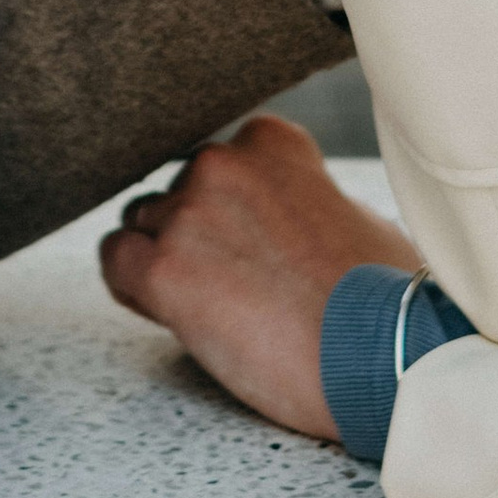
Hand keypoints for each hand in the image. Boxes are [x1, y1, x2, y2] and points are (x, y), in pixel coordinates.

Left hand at [98, 115, 419, 437]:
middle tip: (235, 287)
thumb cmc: (382, 298)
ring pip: (141, 226)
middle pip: (173, 194)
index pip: (213, 163)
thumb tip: (275, 213)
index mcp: (270, 141)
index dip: (223, 212)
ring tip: (216, 308)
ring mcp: (189, 212)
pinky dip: (134, 288)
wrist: (382, 356)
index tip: (249, 248)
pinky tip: (173, 313)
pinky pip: (115, 263)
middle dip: (192, 236)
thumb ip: (295, 194)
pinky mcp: (165, 268)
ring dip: (166, 262)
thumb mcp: (348, 212)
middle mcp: (223, 162)